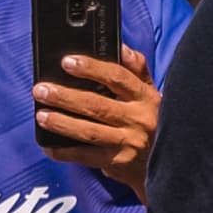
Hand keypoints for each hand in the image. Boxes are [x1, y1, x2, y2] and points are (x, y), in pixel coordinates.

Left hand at [33, 45, 160, 199]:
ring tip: (41, 115)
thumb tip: (121, 47)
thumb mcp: (151, 95)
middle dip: (66, 97)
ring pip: (89, 131)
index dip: (91, 69)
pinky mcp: (118, 163)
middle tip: (41, 90)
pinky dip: (65, 152)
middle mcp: (138, 120)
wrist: (171, 164)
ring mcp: (128, 143)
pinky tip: (49, 146)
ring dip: (62, 123)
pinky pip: (86, 157)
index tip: (67, 62)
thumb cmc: (154, 123)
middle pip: (97, 105)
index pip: (117, 78)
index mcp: (146, 97)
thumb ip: (136, 70)